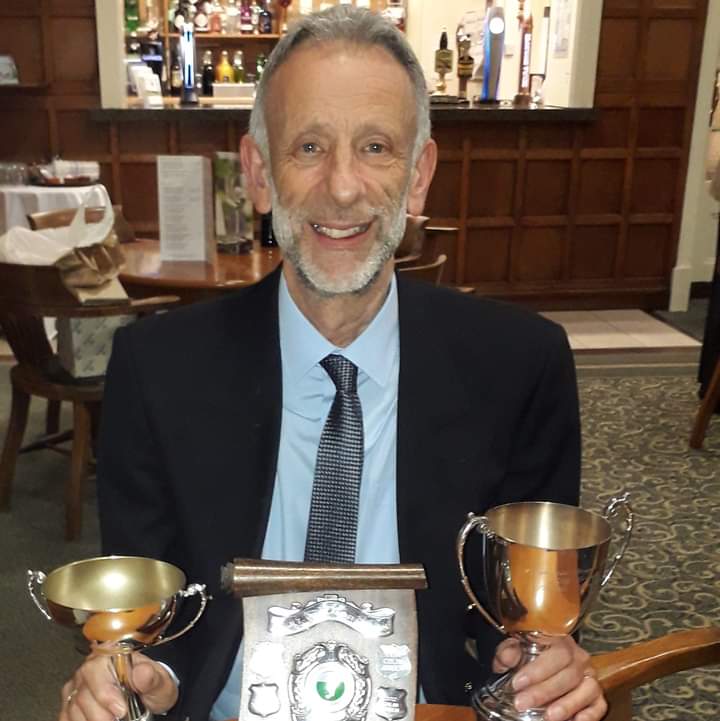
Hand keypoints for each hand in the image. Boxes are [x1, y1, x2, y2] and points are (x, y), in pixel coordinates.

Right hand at [59, 652, 177, 720]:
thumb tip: (142, 672)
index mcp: (112, 654)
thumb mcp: (160, 683)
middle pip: (83, 693)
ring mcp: (77, 685)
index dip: (106, 692)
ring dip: (89, 720)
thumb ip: (153, 678)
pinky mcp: (70, 702)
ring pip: (72, 707)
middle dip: (99, 714)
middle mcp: (90, 667)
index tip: (121, 710)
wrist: (147, 696)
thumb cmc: (152, 686)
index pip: (97, 668)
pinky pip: (65, 716)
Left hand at [492, 636, 606, 720]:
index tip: (517, 684)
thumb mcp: (515, 649)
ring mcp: (591, 677)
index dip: (538, 670)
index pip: (557, 653)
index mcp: (561, 642)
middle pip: (569, 674)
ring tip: (548, 716)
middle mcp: (580, 658)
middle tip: (522, 703)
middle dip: (544, 692)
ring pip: (586, 690)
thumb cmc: (528, 656)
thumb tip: (507, 658)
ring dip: (567, 705)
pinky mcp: (597, 696)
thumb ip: (509, 652)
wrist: (542, 665)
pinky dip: (590, 715)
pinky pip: (599, 706)